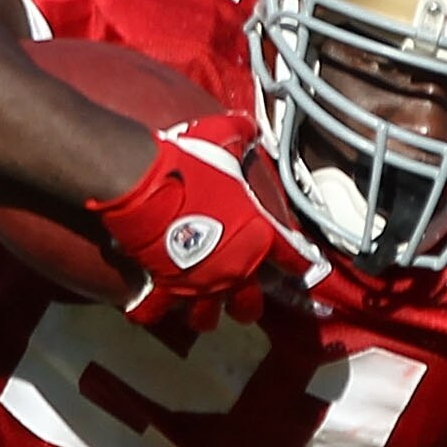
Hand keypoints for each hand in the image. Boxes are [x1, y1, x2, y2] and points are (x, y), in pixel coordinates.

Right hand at [90, 117, 306, 328]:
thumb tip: (248, 126)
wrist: (143, 182)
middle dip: (247, 305)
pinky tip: (152, 306)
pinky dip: (152, 312)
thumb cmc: (188, 163)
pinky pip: (157, 313)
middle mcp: (234, 270)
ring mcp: (200, 284)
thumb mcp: (221, 139)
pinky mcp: (165, 288)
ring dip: (206, 315)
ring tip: (202, 307)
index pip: (292, 260)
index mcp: (257, 237)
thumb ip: (240, 133)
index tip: (303, 267)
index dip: (300, 265)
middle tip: (240, 294)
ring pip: (208, 320)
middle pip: (249, 309)